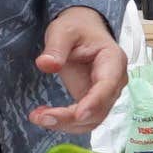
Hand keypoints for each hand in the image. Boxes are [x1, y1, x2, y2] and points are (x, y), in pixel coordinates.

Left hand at [29, 7, 128, 133]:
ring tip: (38, 117)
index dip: (94, 103)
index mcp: (113, 61)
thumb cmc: (77, 28)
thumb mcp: (63, 30)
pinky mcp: (92, 102)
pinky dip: (64, 122)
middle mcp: (114, 82)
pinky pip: (83, 120)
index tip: (78, 115)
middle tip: (42, 117)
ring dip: (66, 124)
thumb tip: (46, 64)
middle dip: (71, 118)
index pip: (107, 86)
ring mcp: (104, 95)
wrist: (82, 30)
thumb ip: (56, 47)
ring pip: (91, 120)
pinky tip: (44, 116)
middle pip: (99, 110)